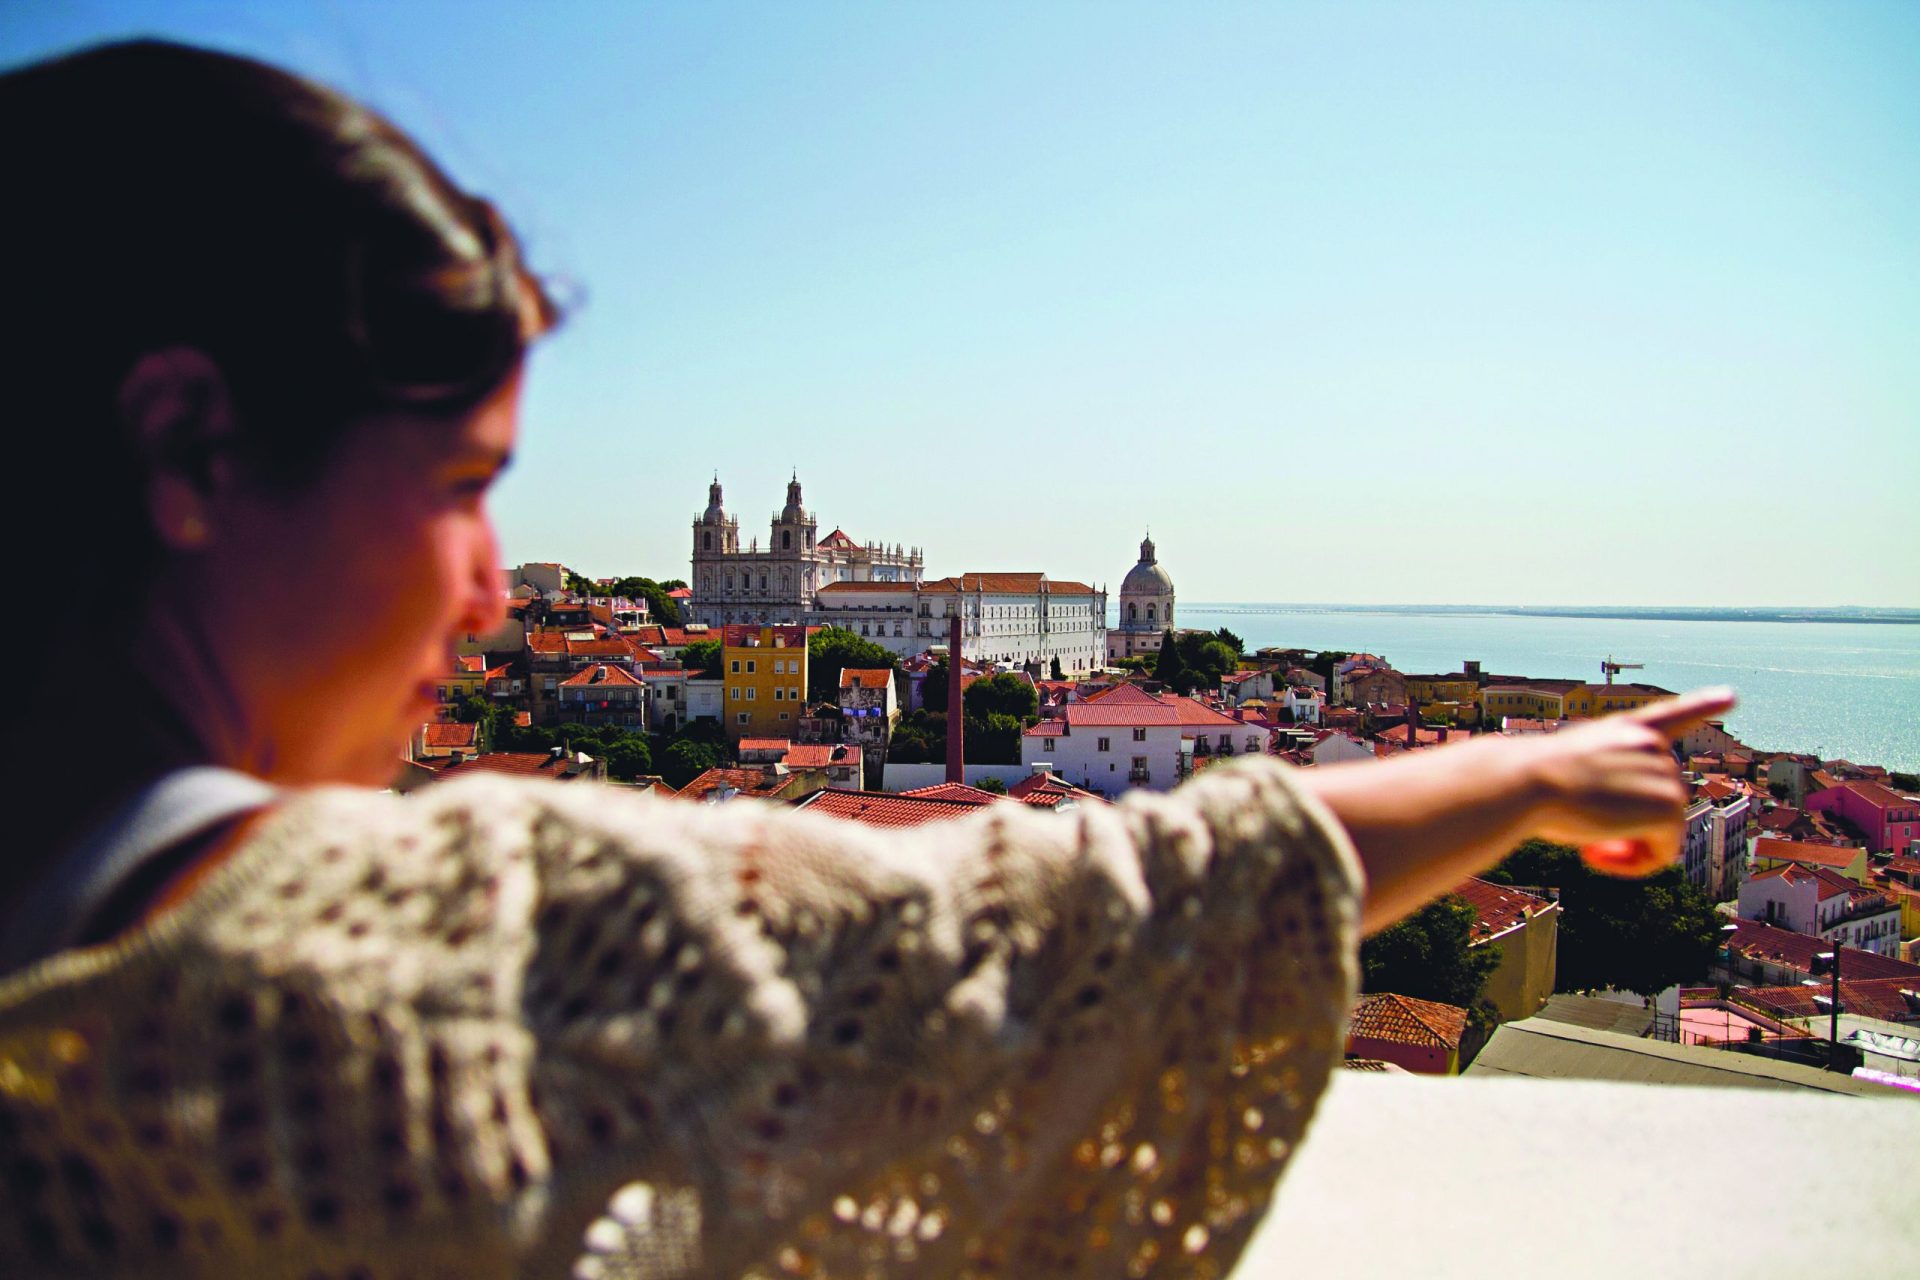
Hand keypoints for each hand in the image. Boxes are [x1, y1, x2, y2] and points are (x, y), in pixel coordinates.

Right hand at [1522, 687, 1737, 876]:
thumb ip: (1608, 792)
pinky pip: (1662, 853)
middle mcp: (1650, 745)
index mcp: (1622, 732)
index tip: (1731, 697)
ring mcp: (1665, 771)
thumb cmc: (1529, 783)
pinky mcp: (1669, 804)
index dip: (1702, 705)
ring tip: (1588, 846)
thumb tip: (1631, 831)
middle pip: (1656, 805)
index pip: (1668, 716)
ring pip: (1660, 832)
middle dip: (1628, 830)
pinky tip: (1595, 854)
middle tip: (1588, 844)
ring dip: (1627, 849)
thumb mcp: (1571, 775)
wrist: (1527, 781)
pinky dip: (1634, 864)